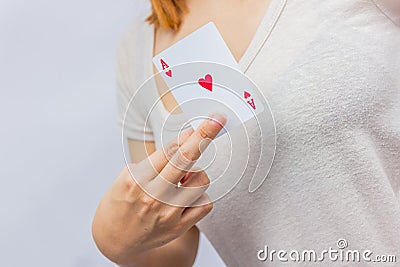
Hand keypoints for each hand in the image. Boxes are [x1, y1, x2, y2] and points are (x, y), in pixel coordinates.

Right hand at [92, 114, 225, 265]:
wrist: (114, 240)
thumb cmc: (120, 203)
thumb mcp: (129, 176)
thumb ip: (157, 159)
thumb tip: (187, 139)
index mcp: (137, 179)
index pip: (170, 150)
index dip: (191, 134)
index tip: (207, 122)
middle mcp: (153, 195)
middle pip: (185, 158)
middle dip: (204, 135)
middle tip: (218, 120)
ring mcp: (168, 212)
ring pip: (201, 180)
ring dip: (196, 175)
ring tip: (181, 180)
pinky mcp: (178, 226)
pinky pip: (205, 204)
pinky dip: (200, 195)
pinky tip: (187, 196)